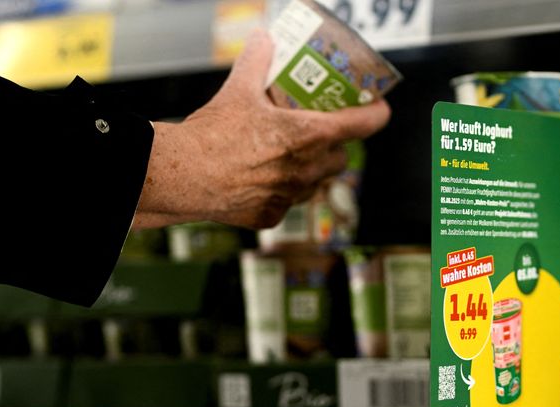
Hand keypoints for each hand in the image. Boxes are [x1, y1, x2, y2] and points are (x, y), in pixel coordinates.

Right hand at [136, 28, 390, 229]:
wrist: (183, 176)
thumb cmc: (212, 135)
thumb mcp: (237, 89)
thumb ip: (256, 60)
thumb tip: (263, 38)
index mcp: (308, 135)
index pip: (362, 125)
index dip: (375, 114)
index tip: (377, 109)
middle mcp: (306, 170)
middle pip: (340, 158)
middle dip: (334, 146)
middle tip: (318, 132)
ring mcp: (290, 196)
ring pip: (316, 183)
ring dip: (310, 170)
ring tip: (288, 156)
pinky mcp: (271, 216)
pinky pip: (288, 202)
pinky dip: (281, 191)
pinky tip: (260, 179)